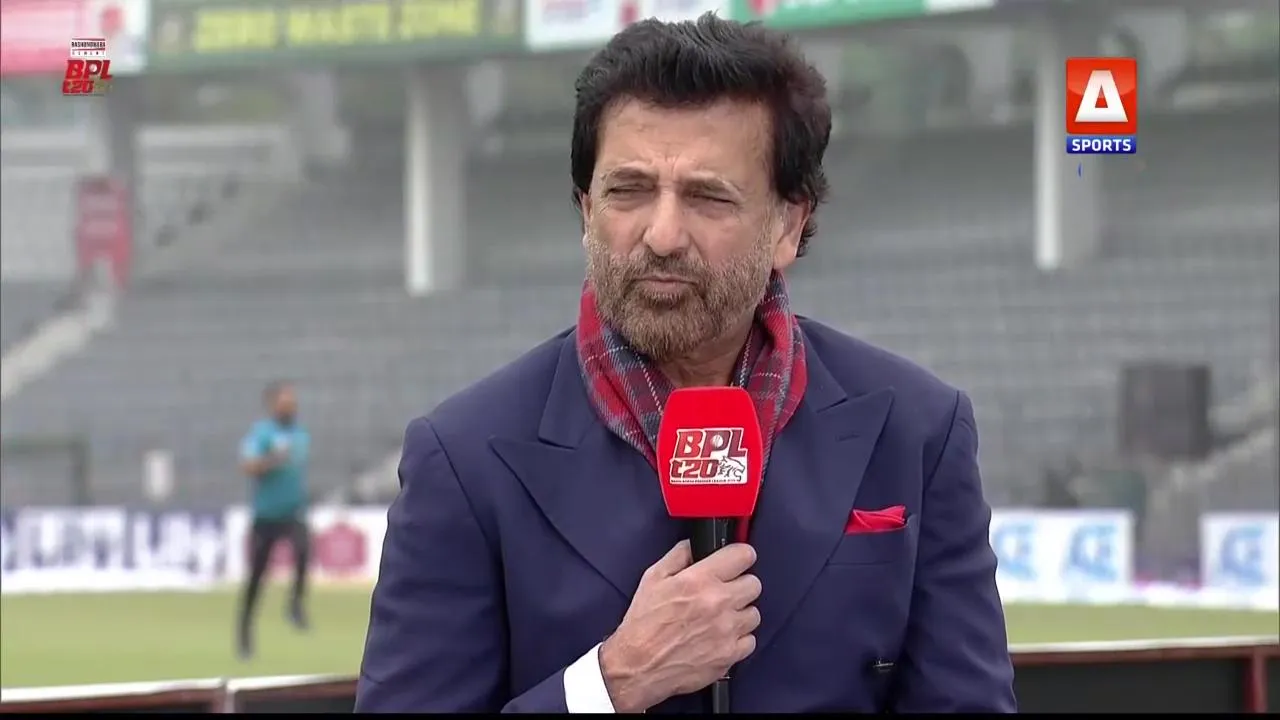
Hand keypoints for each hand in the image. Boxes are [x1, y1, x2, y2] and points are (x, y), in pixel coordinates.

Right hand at [599, 540, 760, 712]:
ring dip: (740, 613)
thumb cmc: (643, 623)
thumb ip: (679, 555)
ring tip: (721, 618)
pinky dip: (739, 639)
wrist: (638, 666)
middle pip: (754, 584)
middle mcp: (718, 603)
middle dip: (740, 585)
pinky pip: (750, 641)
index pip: (743, 555)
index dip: (740, 556)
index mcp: (699, 579)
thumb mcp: (653, 578)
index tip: (736, 561)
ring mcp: (727, 631)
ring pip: (754, 613)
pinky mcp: (729, 655)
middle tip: (725, 592)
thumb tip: (697, 545)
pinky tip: (722, 638)